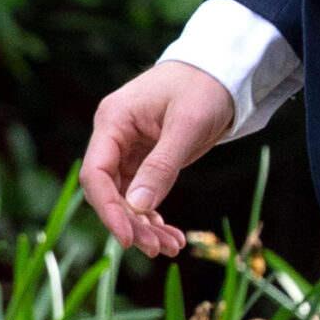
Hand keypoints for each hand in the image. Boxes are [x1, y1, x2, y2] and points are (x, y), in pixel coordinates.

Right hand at [80, 61, 235, 255]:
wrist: (223, 71)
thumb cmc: (204, 86)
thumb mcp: (187, 124)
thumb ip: (162, 164)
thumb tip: (137, 208)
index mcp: (113, 120)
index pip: (96, 174)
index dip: (108, 210)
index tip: (128, 238)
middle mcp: (114, 137)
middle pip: (109, 192)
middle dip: (131, 223)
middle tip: (157, 249)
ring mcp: (128, 150)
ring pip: (126, 199)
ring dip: (145, 226)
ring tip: (171, 247)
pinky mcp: (145, 159)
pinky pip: (142, 195)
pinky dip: (154, 217)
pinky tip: (172, 236)